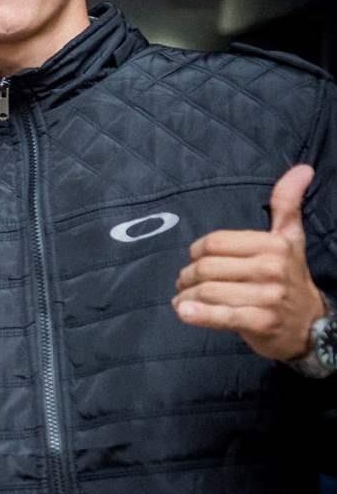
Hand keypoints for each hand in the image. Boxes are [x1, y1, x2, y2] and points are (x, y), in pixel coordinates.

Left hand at [174, 164, 324, 360]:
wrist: (309, 324)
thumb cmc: (291, 277)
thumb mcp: (290, 238)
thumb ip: (287, 204)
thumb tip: (302, 168)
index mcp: (274, 245)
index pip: (214, 243)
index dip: (197, 252)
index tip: (196, 260)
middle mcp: (272, 269)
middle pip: (207, 267)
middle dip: (187, 276)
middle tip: (185, 282)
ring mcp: (267, 297)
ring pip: (207, 291)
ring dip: (186, 296)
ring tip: (184, 299)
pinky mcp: (260, 322)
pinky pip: (220, 316)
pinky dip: (197, 314)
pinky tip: (184, 311)